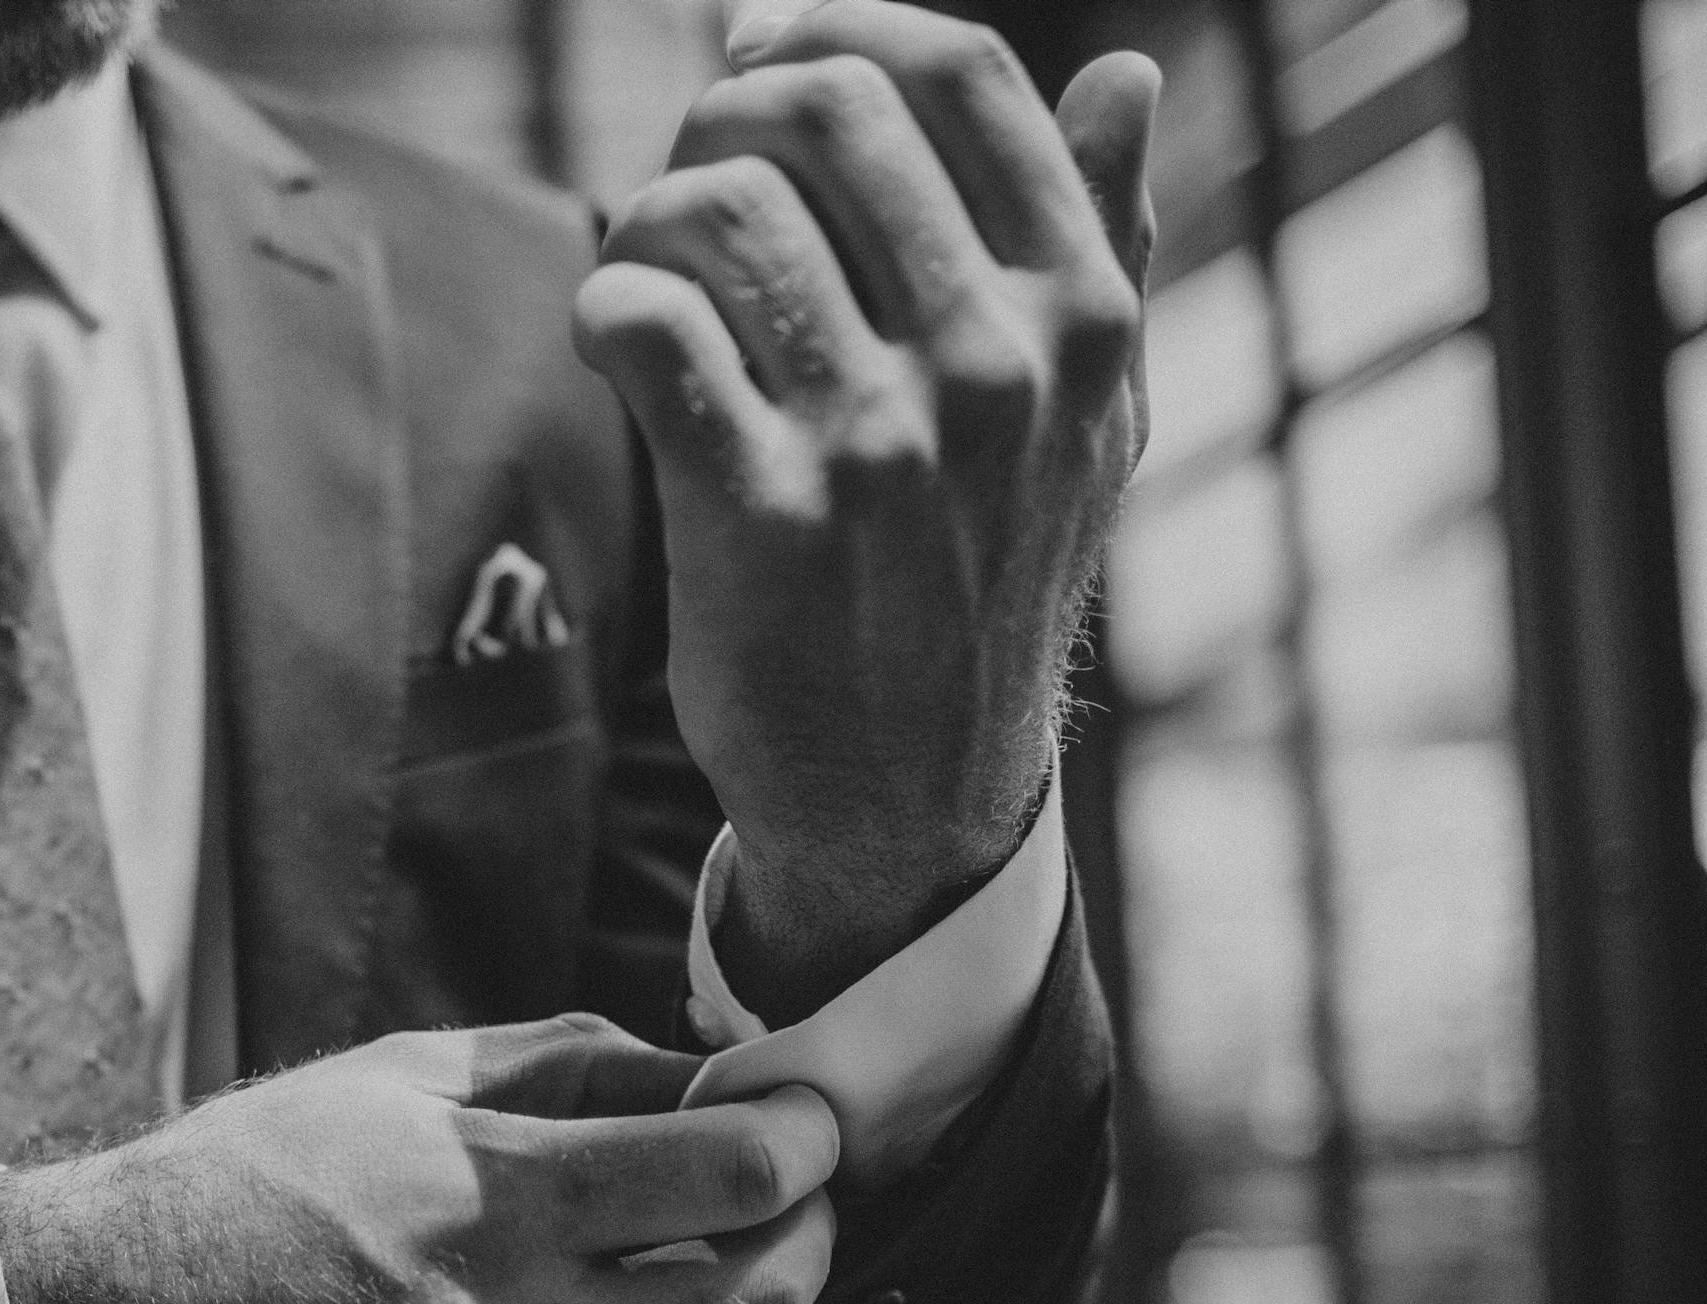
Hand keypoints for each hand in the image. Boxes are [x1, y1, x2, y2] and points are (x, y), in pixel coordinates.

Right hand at [0, 1014, 839, 1303]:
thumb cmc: (250, 1176)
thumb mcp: (397, 1077)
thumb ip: (566, 1065)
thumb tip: (709, 1070)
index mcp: (496, 1198)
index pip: (736, 1173)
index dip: (805, 1134)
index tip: (803, 1115)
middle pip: (761, 1302)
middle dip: (806, 1234)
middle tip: (788, 1195)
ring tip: (680, 1263)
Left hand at [572, 2, 1158, 1023]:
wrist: (913, 799)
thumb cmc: (980, 582)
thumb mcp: (1088, 420)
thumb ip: (1108, 241)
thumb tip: (1125, 73)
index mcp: (1079, 310)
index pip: (954, 72)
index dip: (829, 27)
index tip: (751, 53)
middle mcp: (994, 362)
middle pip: (823, 112)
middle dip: (719, 119)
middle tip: (685, 184)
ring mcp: (878, 442)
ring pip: (719, 210)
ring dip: (649, 219)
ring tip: (646, 280)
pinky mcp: (758, 518)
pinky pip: (647, 327)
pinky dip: (606, 306)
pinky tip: (615, 344)